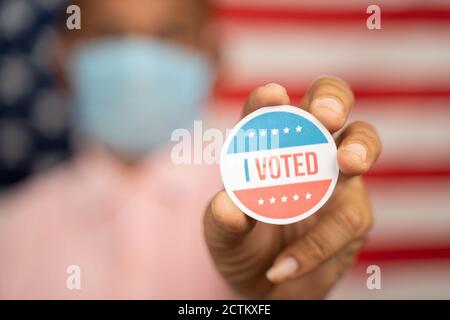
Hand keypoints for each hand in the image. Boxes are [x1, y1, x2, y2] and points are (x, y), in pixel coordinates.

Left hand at [204, 77, 381, 298]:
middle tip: (326, 116)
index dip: (268, 100)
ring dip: (359, 148)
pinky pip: (347, 221)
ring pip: (361, 146)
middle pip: (328, 107)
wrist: (262, 284)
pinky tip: (285, 265)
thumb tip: (228, 206)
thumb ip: (224, 221)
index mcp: (265, 147)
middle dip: (331, 101)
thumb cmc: (240, 246)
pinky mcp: (352, 216)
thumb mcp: (223, 236)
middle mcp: (305, 153)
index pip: (266, 112)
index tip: (273, 97)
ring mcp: (334, 180)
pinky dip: (317, 244)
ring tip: (348, 162)